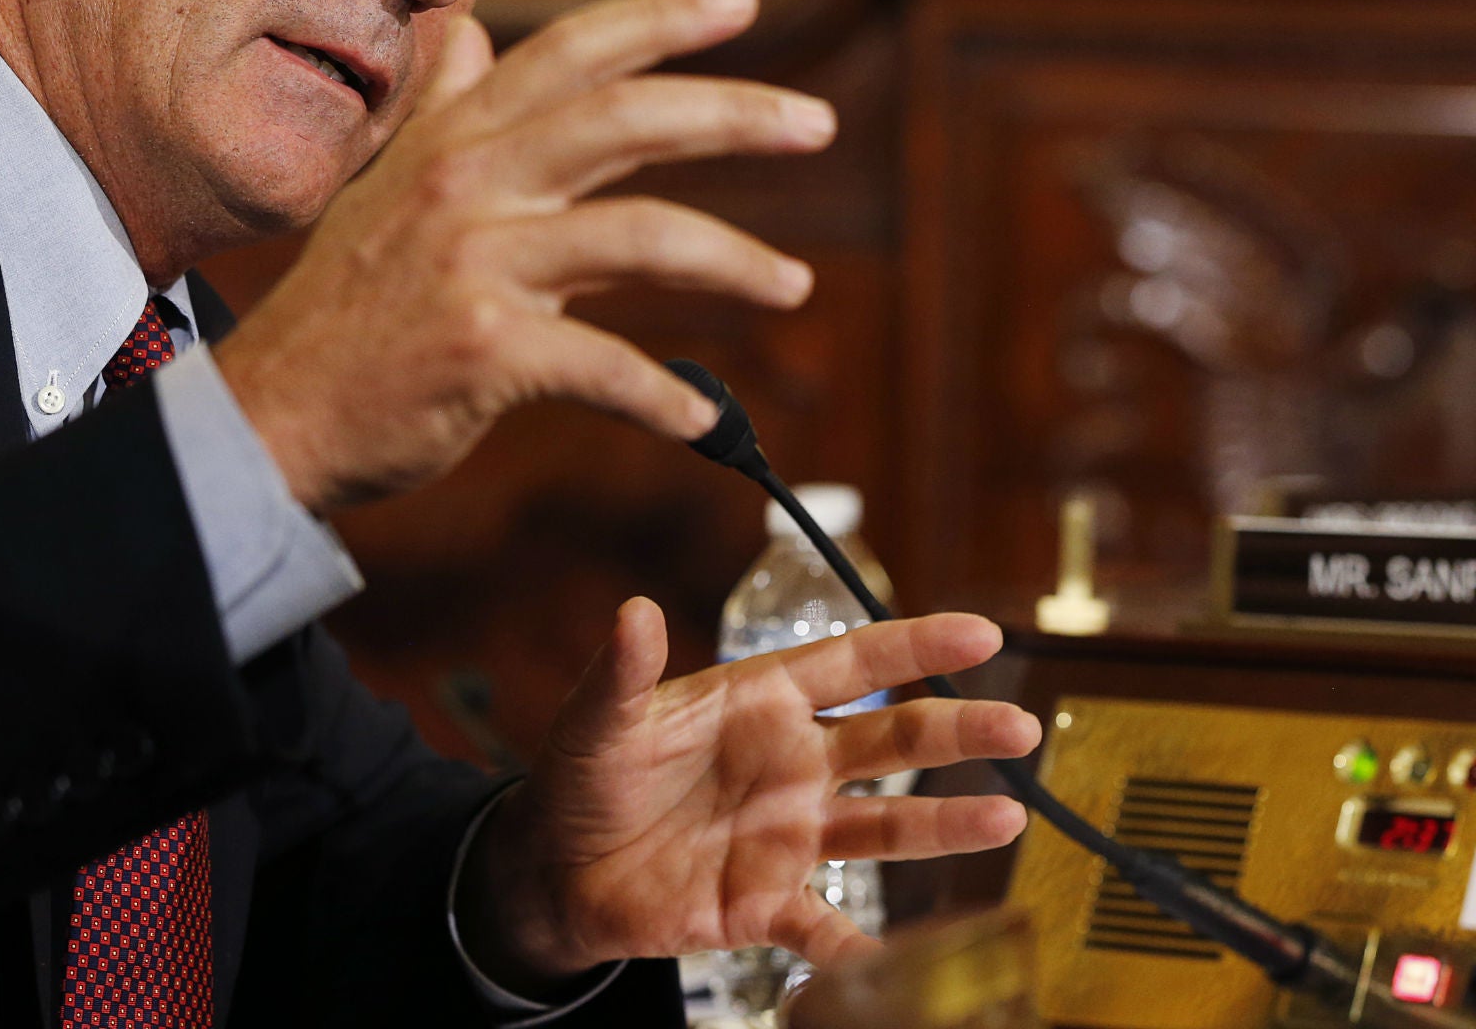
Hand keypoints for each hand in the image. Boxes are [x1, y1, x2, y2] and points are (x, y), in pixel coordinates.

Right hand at [212, 0, 834, 509]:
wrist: (273, 415)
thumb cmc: (346, 311)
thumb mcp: (386, 189)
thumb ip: (447, 114)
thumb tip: (473, 35)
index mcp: (455, 140)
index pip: (571, 54)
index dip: (660, 20)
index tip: (741, 2)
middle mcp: (465, 184)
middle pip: (623, 120)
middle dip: (732, 113)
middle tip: (815, 122)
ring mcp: (473, 264)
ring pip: (638, 237)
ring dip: (734, 261)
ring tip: (793, 284)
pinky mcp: (482, 348)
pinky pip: (604, 364)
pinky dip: (662, 396)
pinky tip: (701, 417)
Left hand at [456, 602, 1040, 986]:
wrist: (556, 869)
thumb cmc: (581, 777)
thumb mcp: (598, 721)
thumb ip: (622, 672)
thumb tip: (632, 611)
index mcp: (758, 702)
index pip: (851, 663)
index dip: (915, 646)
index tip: (981, 633)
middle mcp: (790, 763)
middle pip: (890, 739)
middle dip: (957, 731)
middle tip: (1019, 728)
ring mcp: (788, 834)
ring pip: (884, 826)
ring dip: (944, 824)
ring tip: (1006, 820)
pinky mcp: (768, 903)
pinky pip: (831, 932)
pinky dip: (869, 954)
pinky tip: (915, 965)